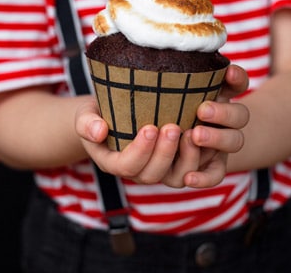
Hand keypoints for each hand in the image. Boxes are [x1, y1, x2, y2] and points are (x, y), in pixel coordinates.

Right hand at [74, 64, 249, 187]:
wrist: (113, 113)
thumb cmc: (98, 113)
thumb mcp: (85, 114)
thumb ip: (86, 123)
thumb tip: (98, 131)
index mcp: (113, 162)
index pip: (126, 166)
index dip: (140, 151)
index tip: (150, 128)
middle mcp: (137, 171)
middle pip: (152, 174)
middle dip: (164, 153)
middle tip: (172, 127)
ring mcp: (159, 169)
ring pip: (176, 177)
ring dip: (186, 158)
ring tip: (192, 133)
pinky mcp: (177, 163)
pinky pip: (193, 170)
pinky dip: (202, 158)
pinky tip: (205, 135)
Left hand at [185, 64, 249, 186]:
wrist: (173, 132)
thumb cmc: (176, 103)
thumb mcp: (186, 87)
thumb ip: (200, 76)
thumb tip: (220, 66)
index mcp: (223, 100)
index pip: (238, 84)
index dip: (236, 79)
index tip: (227, 73)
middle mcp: (228, 123)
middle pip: (240, 118)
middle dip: (223, 114)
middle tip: (202, 110)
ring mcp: (221, 147)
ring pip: (232, 144)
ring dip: (215, 139)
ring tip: (192, 135)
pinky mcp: (208, 167)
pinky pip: (214, 176)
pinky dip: (204, 179)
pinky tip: (189, 179)